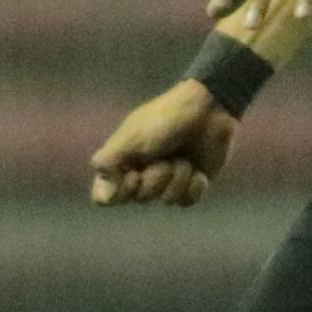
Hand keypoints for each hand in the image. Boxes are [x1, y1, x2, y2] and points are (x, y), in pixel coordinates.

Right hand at [86, 79, 238, 209]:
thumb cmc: (166, 120)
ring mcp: (167, 179)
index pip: (105, 197)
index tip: (133, 176)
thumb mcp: (131, 137)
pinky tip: (198, 170)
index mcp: (122, 161)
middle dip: (157, 177)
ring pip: (167, 200)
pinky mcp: (191, 183)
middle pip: (141, 198)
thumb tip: (103, 194)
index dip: (119, 193)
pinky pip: (187, 201)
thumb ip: (108, 162)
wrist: (208, 110)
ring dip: (178, 176)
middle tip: (166, 156)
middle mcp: (142, 173)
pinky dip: (194, 185)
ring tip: (184, 157)